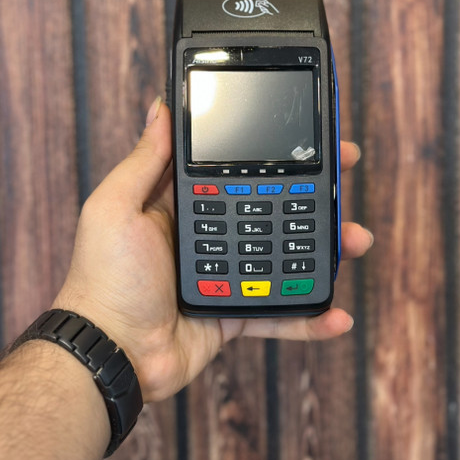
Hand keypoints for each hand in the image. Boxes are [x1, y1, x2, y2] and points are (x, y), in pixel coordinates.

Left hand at [53, 98, 372, 402]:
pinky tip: (339, 314)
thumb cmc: (103, 276)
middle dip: (313, 187)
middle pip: (272, 204)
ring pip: (285, 254)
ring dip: (324, 248)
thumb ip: (144, 160)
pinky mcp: (234, 314)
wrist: (108, 351)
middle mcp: (211, 233)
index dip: (272, 148)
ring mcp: (227, 273)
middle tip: (346, 169)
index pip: (237, 166)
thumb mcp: (116, 206)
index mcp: (186, 203)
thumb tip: (160, 107)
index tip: (303, 133)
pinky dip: (309, 317)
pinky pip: (279, 314)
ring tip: (356, 238)